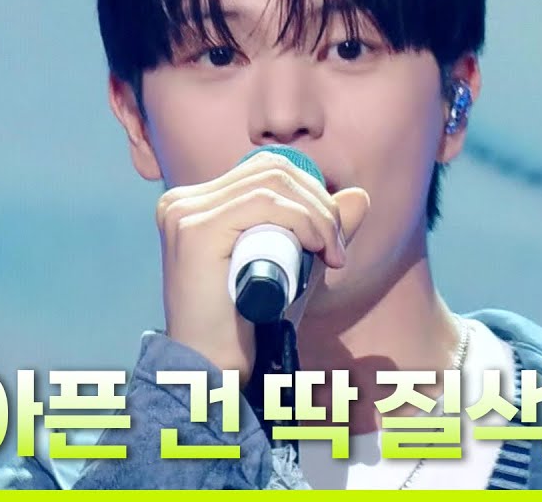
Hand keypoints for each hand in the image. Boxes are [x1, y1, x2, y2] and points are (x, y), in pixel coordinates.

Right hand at [154, 151, 370, 378]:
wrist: (214, 370)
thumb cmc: (248, 323)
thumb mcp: (291, 267)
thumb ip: (321, 231)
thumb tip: (359, 195)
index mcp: (196, 204)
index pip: (264, 170)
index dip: (309, 192)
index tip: (332, 235)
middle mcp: (182, 201)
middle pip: (270, 171)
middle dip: (319, 203)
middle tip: (337, 247)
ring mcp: (183, 212)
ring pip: (271, 184)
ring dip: (317, 215)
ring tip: (331, 254)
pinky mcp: (194, 230)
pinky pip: (263, 204)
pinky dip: (302, 220)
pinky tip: (316, 248)